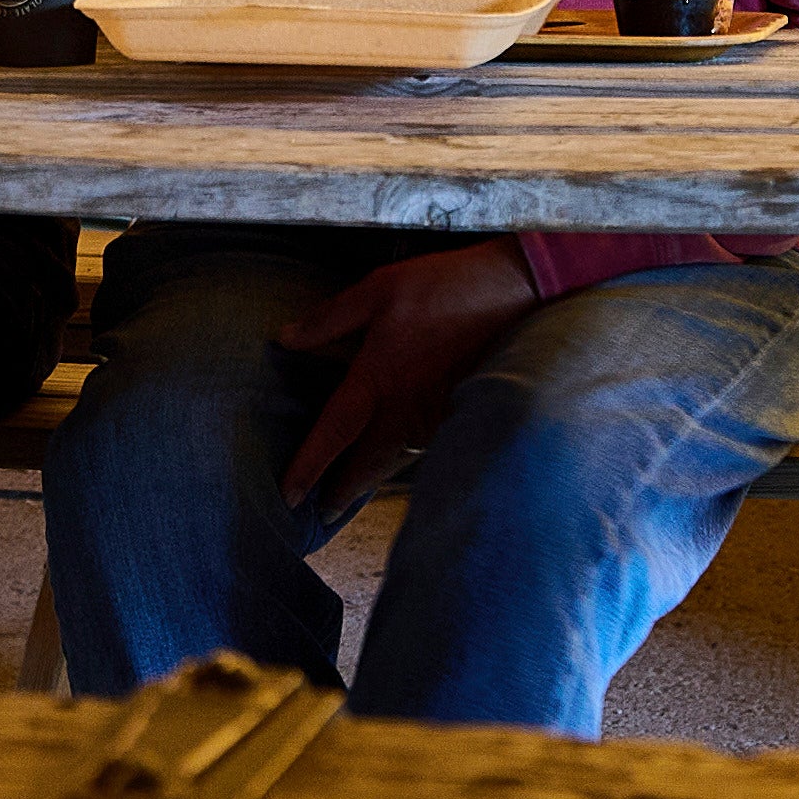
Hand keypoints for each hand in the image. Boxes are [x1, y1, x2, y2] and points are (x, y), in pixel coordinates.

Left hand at [278, 242, 542, 514]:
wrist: (513, 292)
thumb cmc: (443, 286)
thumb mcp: (377, 289)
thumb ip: (329, 319)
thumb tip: (285, 338)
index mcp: (378, 378)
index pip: (334, 434)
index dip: (308, 467)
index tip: (288, 496)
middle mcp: (405, 408)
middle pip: (366, 464)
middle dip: (343, 492)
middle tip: (323, 513)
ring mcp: (435, 416)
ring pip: (396, 460)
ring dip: (372, 478)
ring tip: (352, 491)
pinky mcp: (458, 412)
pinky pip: (422, 445)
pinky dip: (402, 458)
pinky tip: (394, 456)